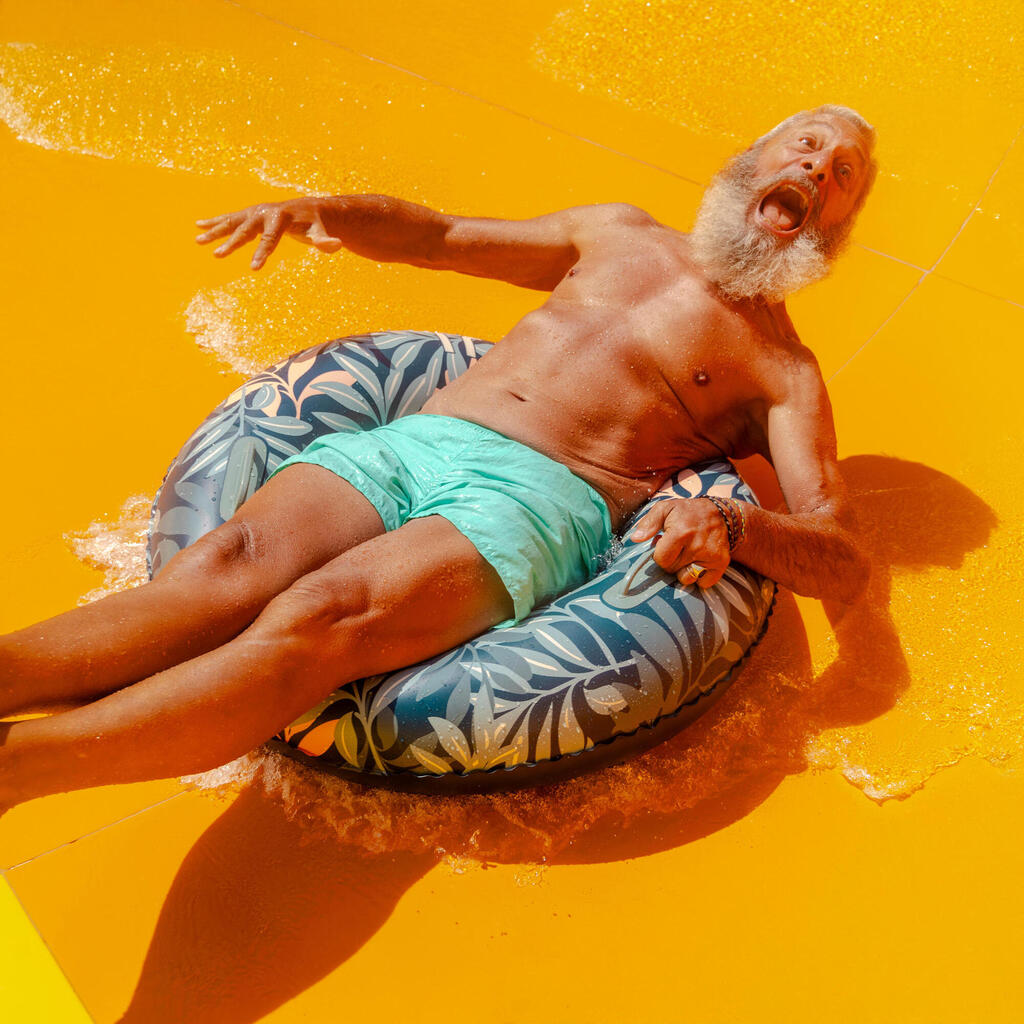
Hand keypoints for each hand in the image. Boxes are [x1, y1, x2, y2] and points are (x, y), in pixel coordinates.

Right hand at [195, 198, 344, 269]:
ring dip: (215, 231)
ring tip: (197, 241)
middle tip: (217, 255)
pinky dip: (214, 222)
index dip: (262, 254)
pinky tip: (198, 226)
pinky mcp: (249, 213)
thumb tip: (337, 245)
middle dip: (232, 243)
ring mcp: (255, 211)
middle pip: (246, 230)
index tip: (253, 269)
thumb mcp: (321, 233)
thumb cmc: (314, 224)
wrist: (308, 207)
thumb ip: (325, 241)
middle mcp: (264, 212)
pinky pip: (229, 218)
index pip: (270, 239)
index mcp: (280, 218)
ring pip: (232, 222)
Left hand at [629, 497, 729, 588]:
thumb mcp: (666, 509)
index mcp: (681, 532)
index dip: (659, 554)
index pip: (661, 560)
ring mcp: (710, 556)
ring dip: (683, 571)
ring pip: (686, 578)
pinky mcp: (721, 563)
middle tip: (677, 549)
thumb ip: (648, 523)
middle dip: (671, 561)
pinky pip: (704, 583)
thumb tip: (635, 539)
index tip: (664, 545)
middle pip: (672, 570)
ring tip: (687, 557)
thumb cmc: (688, 512)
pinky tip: (698, 563)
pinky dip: (700, 578)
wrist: (722, 514)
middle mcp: (697, 546)